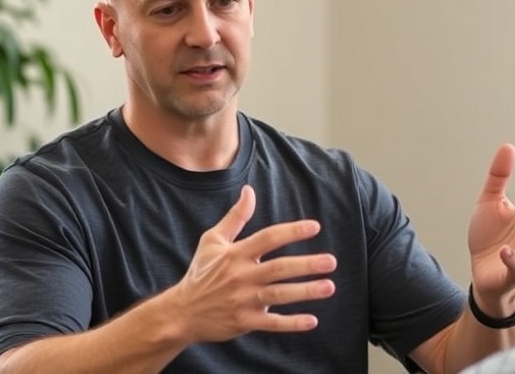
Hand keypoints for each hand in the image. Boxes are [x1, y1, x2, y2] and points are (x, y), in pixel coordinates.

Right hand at [171, 185, 337, 342]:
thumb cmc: (201, 273)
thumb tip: (249, 190)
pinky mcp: (244, 321)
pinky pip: (272, 323)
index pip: (268, 238)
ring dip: (305, 291)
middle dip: (306, 264)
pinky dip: (291, 323)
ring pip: (279, 295)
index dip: (291, 232)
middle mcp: (241, 276)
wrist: (182, 312)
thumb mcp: (212, 240)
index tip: (314, 227)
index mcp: (235, 254)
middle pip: (278, 268)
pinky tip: (313, 320)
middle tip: (331, 261)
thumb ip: (235, 217)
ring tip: (329, 287)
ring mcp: (243, 300)